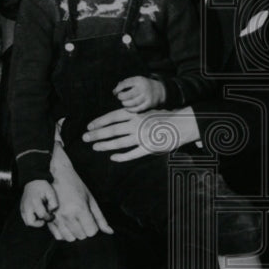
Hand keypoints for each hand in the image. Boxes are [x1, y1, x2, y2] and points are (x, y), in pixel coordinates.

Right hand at [20, 179, 57, 226]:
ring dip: (35, 222)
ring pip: (27, 222)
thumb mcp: (50, 191)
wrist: (32, 182)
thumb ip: (53, 201)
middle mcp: (27, 206)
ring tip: (41, 216)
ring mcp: (23, 208)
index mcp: (35, 201)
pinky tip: (36, 214)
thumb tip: (52, 211)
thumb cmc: (42, 187)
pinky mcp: (21, 209)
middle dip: (39, 223)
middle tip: (45, 218)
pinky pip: (25, 219)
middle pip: (31, 222)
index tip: (52, 215)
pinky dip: (31, 219)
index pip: (42, 215)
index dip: (48, 217)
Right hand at [47, 142, 112, 240]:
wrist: (58, 177)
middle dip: (85, 230)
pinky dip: (64, 234)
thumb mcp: (91, 200)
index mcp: (79, 209)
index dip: (93, 227)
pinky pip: (59, 236)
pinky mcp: (49, 220)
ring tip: (75, 222)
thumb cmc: (77, 187)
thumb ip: (100, 218)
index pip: (91, 231)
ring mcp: (56, 218)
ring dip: (75, 233)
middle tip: (83, 219)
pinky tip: (67, 225)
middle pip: (81, 236)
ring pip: (70, 238)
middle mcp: (67, 215)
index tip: (91, 219)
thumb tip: (110, 232)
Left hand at [82, 106, 198, 161]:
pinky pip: (132, 154)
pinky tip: (113, 157)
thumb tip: (115, 120)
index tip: (89, 126)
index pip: (113, 117)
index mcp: (136, 114)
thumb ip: (133, 116)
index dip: (100, 122)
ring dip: (105, 145)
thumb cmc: (164, 116)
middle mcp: (137, 125)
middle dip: (97, 134)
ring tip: (95, 147)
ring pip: (119, 142)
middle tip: (85, 138)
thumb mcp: (147, 111)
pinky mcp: (149, 148)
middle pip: (112, 130)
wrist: (183, 123)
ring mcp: (143, 137)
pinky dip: (122, 156)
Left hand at [115, 76, 165, 112]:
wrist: (159, 90)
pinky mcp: (149, 104)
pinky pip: (137, 109)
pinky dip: (130, 109)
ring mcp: (147, 97)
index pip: (125, 84)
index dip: (118, 89)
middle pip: (128, 95)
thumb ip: (124, 84)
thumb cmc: (142, 85)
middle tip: (120, 97)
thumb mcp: (135, 80)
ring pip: (132, 103)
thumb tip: (114, 91)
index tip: (115, 92)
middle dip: (121, 97)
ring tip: (124, 102)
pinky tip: (128, 108)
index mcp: (139, 80)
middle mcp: (143, 88)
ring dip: (125, 104)